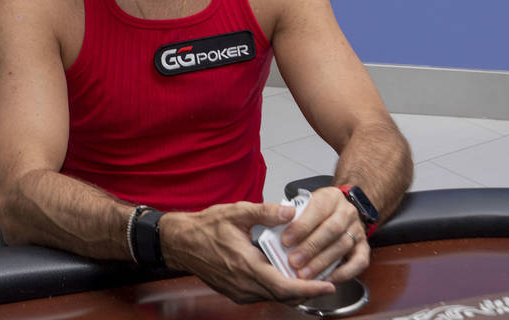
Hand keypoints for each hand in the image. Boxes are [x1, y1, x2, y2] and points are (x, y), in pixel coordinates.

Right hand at [160, 202, 338, 303]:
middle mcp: (243, 284)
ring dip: (292, 289)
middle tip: (325, 279)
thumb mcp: (236, 213)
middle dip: (307, 289)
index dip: (310, 289)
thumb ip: (265, 212)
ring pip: (274, 297)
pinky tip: (283, 275)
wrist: (180, 242)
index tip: (328, 285)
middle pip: (284, 295)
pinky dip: (277, 288)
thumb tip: (290, 212)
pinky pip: (262, 295)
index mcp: (246, 265)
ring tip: (308, 276)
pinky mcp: (235, 293)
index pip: (285, 286)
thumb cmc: (204, 228)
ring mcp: (238, 291)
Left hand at [279, 186, 369, 281]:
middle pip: (331, 229)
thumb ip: (290, 213)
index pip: (317, 210)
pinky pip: (360, 262)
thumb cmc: (316, 210)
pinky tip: (329, 279)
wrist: (340, 210)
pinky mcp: (364, 247)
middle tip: (294, 262)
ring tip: (305, 274)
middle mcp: (346, 212)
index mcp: (330, 197)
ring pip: (343, 246)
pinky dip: (345, 273)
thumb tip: (276, 223)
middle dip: (311, 247)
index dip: (301, 227)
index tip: (286, 240)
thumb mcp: (303, 203)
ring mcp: (357, 230)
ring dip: (323, 262)